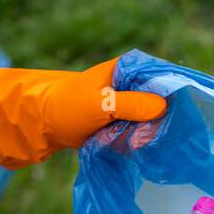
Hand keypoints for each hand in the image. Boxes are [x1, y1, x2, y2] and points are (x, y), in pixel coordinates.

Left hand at [0, 58, 166, 168]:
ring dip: (139, 136)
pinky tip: (116, 144)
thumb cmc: (68, 107)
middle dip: (152, 124)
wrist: (41, 122)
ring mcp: (126, 103)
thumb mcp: (102, 105)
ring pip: (150, 123)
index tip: (171, 119)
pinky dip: (131, 142)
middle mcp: (131, 83)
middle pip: (161, 104)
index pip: (165, 78)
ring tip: (118, 139)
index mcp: (129, 68)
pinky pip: (136, 133)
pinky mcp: (120, 121)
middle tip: (134, 136)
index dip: (173, 98)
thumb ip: (133, 105)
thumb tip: (163, 108)